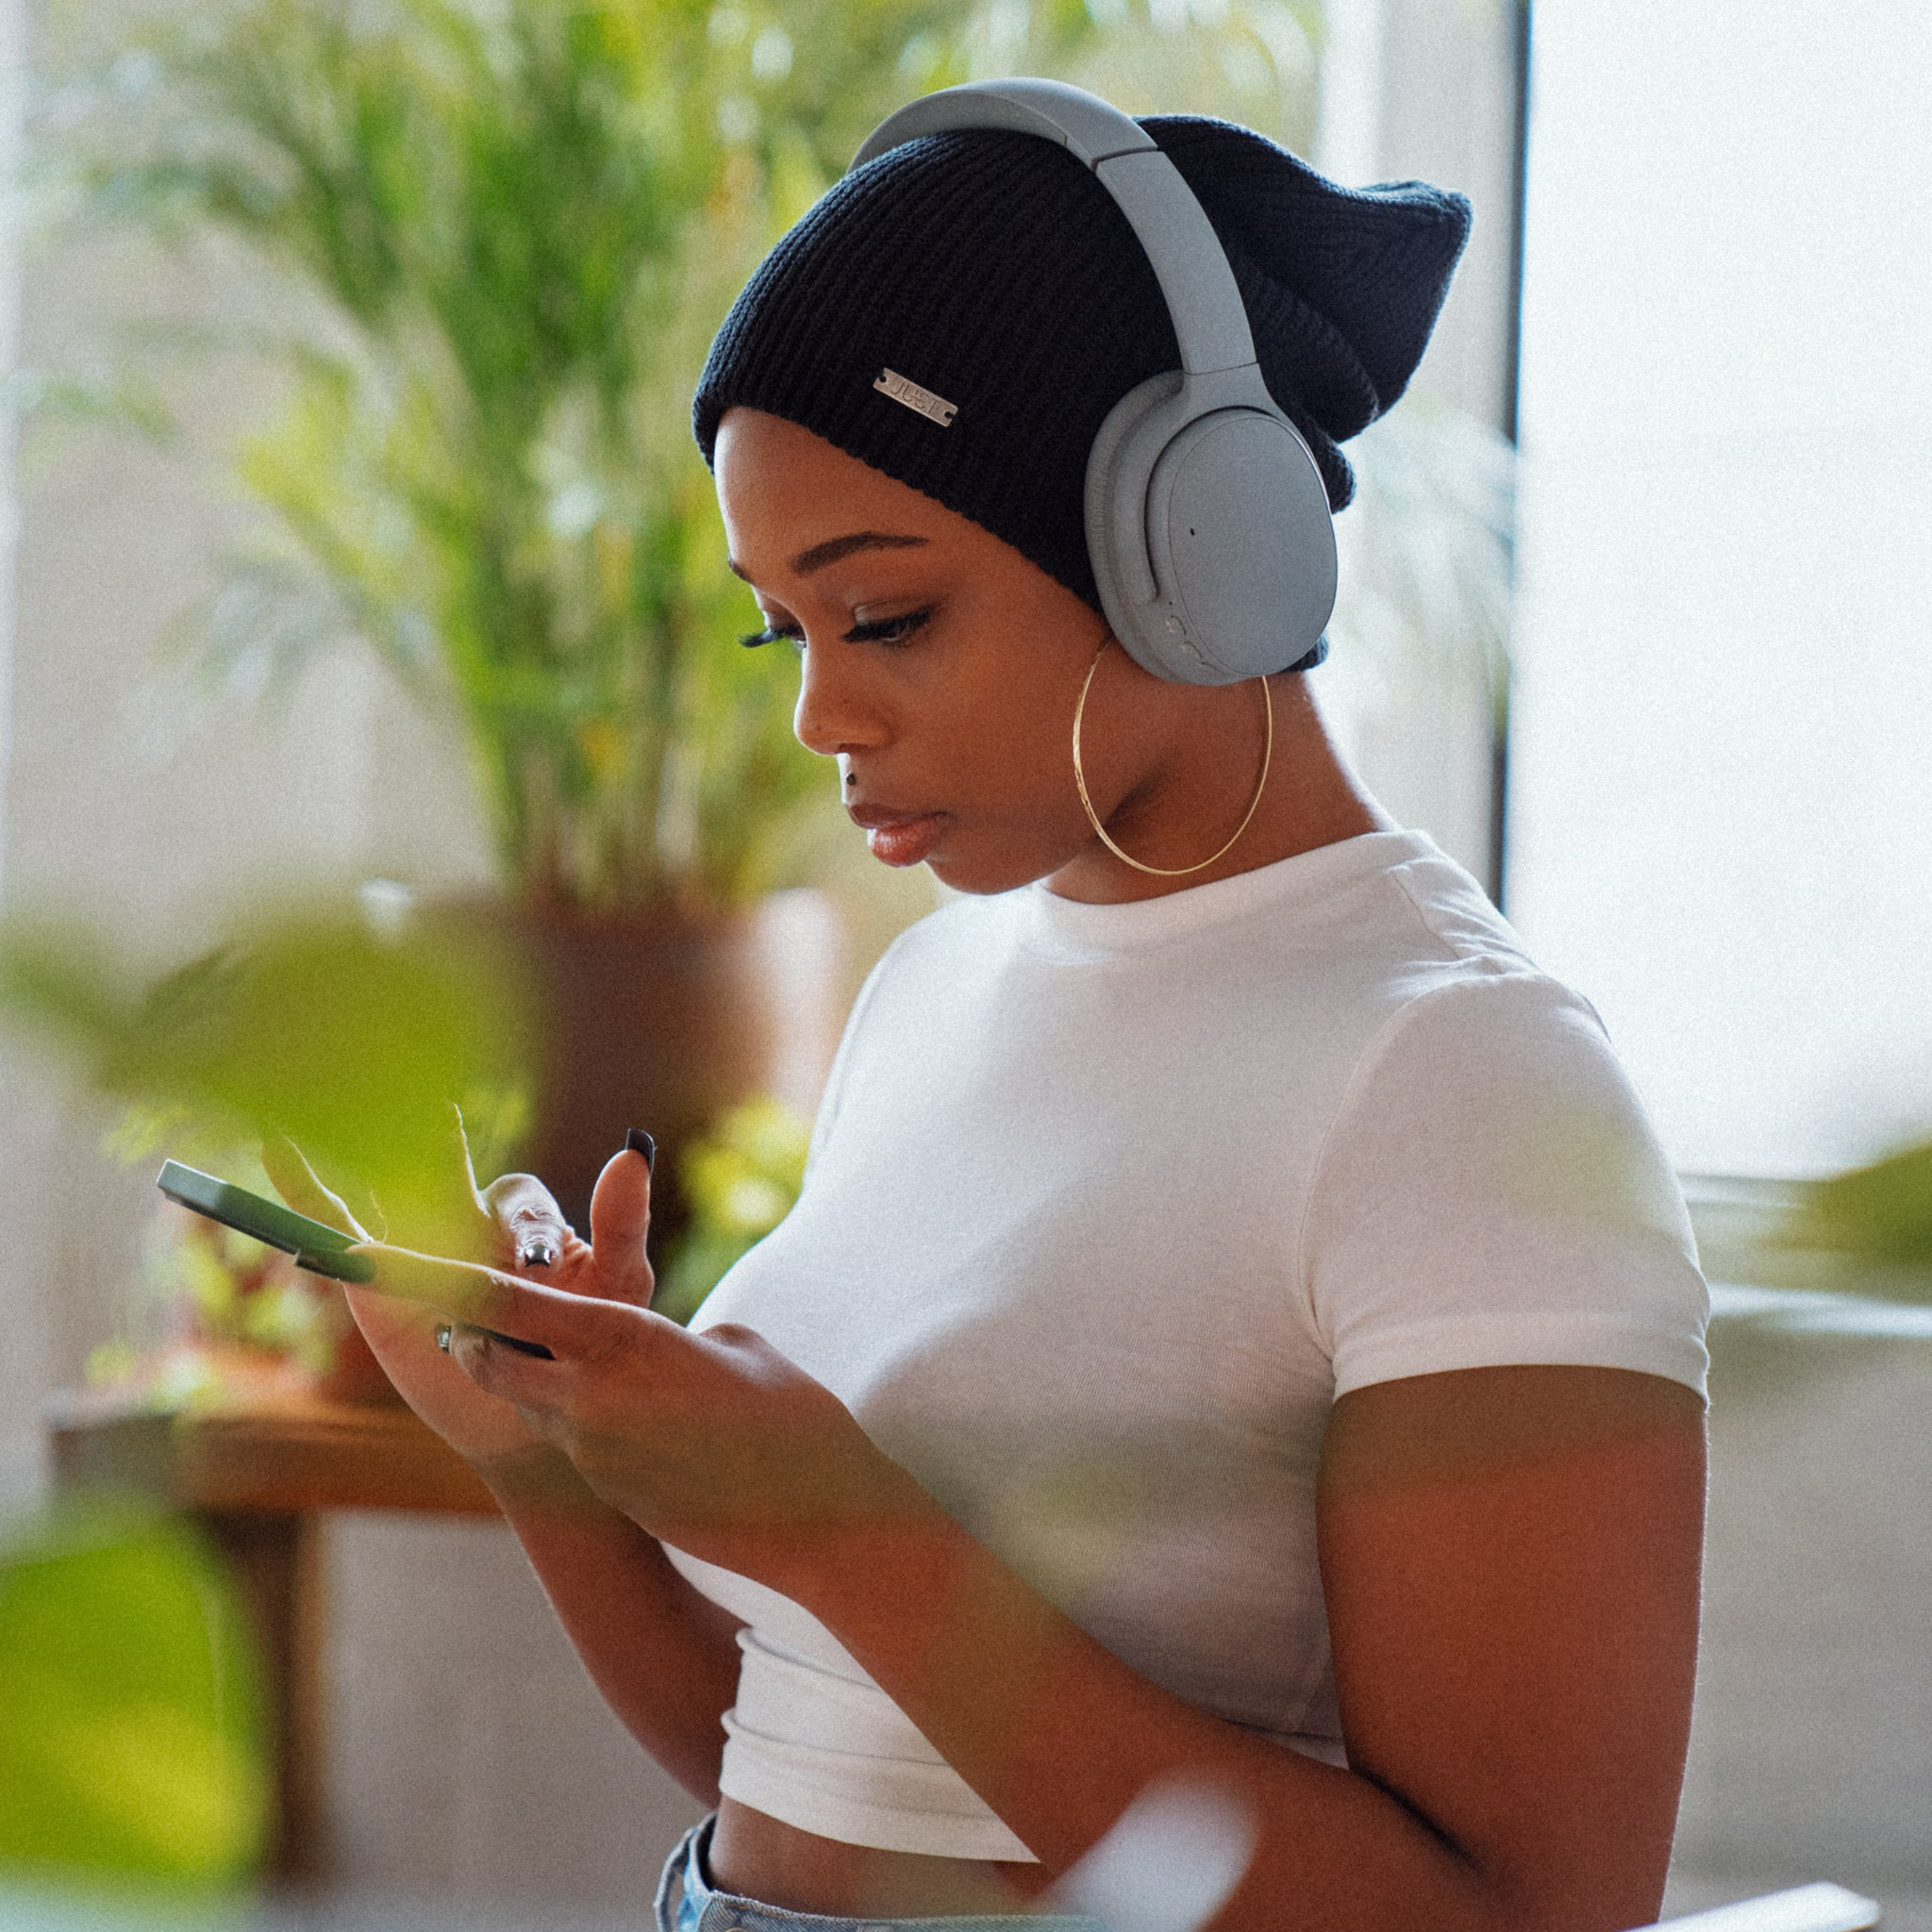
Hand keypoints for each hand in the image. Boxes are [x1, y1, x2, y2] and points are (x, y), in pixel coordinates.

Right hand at [261, 1113, 654, 1469]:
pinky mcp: (376, 1275)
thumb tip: (632, 1148)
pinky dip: (304, 1189)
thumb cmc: (585, 1345)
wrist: (534, 1419)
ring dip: (364, 1148)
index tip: (540, 1267)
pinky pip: (336, 1226)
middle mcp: (469, 1219)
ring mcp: (419, 1243)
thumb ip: (622, 1222)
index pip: (522, 1205)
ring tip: (335, 1100)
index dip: (530, 1230)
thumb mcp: (618, 1286)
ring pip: (391, 1188)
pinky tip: (277, 1147)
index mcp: (525, 1220)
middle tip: (440, 1119)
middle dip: (443, 1150)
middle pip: (452, 1174)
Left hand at [344, 1244, 927, 1583]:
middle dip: (472, 1334)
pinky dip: (587, 1420)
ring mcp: (595, 1456)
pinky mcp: (612, 1494)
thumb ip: (670, 1333)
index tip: (387, 1253)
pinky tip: (652, 1422)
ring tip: (586, 1358)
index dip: (442, 1275)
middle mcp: (590, 1402)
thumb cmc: (794, 1417)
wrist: (820, 1524)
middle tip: (468, 1310)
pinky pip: (577, 1443)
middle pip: (488, 1359)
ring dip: (536, 1379)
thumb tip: (648, 1343)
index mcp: (623, 1343)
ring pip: (531, 1403)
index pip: (507, 1302)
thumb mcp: (737, 1343)